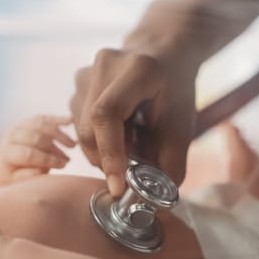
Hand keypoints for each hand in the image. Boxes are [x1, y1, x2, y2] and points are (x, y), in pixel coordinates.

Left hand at [0, 116, 75, 187]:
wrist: (13, 164)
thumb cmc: (19, 176)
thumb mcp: (20, 182)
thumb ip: (27, 177)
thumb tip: (39, 170)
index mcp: (7, 152)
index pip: (29, 154)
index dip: (48, 160)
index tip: (63, 166)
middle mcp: (11, 135)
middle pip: (36, 138)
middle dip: (55, 149)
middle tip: (68, 159)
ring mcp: (20, 125)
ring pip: (42, 125)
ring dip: (60, 134)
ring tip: (73, 145)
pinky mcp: (30, 120)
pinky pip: (46, 118)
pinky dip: (59, 119)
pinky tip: (71, 120)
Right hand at [70, 48, 196, 195]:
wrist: (164, 54)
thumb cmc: (175, 91)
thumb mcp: (182, 126)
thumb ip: (170, 164)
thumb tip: (153, 205)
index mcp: (139, 69)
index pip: (108, 114)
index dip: (109, 153)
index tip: (118, 185)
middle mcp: (107, 62)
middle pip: (89, 126)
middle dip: (106, 159)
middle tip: (127, 174)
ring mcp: (88, 69)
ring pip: (79, 126)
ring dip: (101, 148)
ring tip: (131, 143)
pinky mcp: (78, 79)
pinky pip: (76, 119)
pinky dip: (95, 136)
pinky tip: (119, 130)